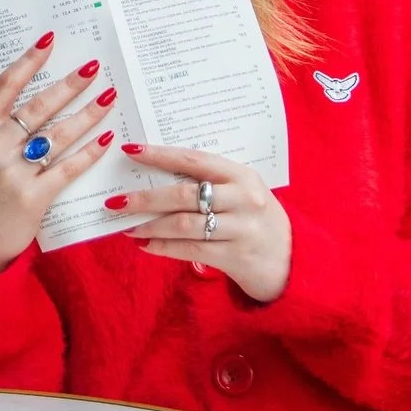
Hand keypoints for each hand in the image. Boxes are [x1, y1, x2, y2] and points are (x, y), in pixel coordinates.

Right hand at [0, 33, 117, 277]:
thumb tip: (36, 90)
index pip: (5, 86)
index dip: (28, 61)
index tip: (49, 41)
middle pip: (39, 107)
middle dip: (70, 85)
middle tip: (94, 67)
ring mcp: (12, 173)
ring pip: (59, 134)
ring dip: (88, 113)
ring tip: (108, 96)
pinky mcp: (33, 197)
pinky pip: (68, 168)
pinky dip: (89, 151)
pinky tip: (106, 137)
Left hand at [116, 144, 291, 302]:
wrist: (293, 260)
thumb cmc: (256, 218)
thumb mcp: (242, 192)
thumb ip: (209, 181)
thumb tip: (155, 174)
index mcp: (242, 175)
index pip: (194, 160)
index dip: (160, 155)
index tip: (130, 150)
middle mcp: (243, 199)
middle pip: (184, 194)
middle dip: (145, 197)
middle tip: (116, 200)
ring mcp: (241, 229)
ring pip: (184, 224)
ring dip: (149, 225)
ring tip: (126, 225)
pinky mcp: (236, 256)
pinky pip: (191, 250)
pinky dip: (163, 247)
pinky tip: (144, 245)